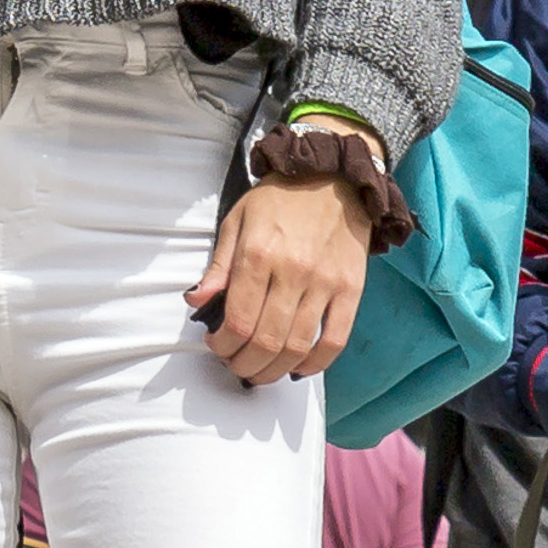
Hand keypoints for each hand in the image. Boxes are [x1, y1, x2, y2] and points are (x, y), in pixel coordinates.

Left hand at [183, 176, 370, 388]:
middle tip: (237, 365)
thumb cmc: (281, 198)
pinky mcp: (351, 288)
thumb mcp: (237, 221)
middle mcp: (293, 272)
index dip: (223, 346)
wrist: (334, 176)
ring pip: (298, 346)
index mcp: (259, 255)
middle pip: (266, 341)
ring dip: (274, 369)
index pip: (238, 321)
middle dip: (245, 364)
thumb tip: (196, 301)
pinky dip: (316, 363)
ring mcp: (325, 283)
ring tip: (261, 371)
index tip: (217, 346)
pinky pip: (336, 338)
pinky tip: (299, 368)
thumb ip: (218, 266)